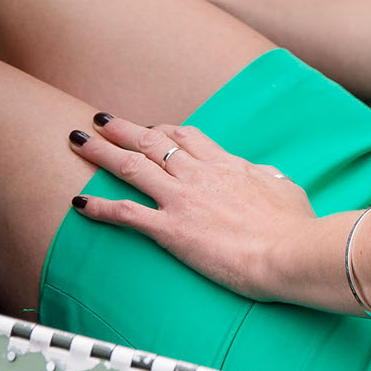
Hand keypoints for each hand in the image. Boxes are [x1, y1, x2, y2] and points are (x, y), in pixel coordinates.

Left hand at [65, 113, 317, 303]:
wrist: (287, 251)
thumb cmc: (293, 226)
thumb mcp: (285, 189)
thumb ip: (267, 178)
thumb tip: (263, 175)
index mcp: (225, 164)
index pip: (187, 137)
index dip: (163, 131)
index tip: (151, 129)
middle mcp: (197, 175)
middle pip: (151, 143)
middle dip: (122, 130)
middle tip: (99, 119)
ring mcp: (181, 199)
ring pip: (131, 167)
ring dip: (100, 153)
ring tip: (78, 141)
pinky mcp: (170, 229)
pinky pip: (126, 214)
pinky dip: (99, 207)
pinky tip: (78, 202)